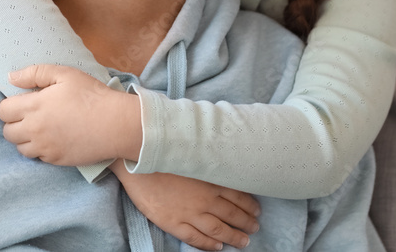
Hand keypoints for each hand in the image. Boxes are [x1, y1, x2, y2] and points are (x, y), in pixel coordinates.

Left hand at [0, 64, 141, 164]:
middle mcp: (35, 130)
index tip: (24, 101)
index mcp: (34, 106)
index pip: (3, 111)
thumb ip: (35, 73)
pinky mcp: (56, 160)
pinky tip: (54, 138)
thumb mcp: (65, 74)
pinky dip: (41, 149)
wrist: (116, 124)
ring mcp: (45, 148)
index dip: (10, 105)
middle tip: (32, 115)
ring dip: (25, 138)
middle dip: (15, 122)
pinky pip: (38, 157)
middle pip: (7, 132)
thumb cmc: (91, 95)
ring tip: (42, 127)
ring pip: (20, 147)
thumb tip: (10, 78)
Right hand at [111, 161, 259, 250]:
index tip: (257, 211)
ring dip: (233, 236)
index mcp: (210, 180)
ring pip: (217, 229)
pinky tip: (218, 248)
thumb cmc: (165, 153)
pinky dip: (208, 244)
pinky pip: (195, 238)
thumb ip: (210, 161)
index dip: (249, 205)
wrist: (138, 163)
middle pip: (231, 214)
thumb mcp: (195, 153)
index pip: (237, 196)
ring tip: (244, 242)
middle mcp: (204, 199)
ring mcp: (189, 213)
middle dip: (246, 222)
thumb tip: (224, 159)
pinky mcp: (173, 223)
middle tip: (256, 227)